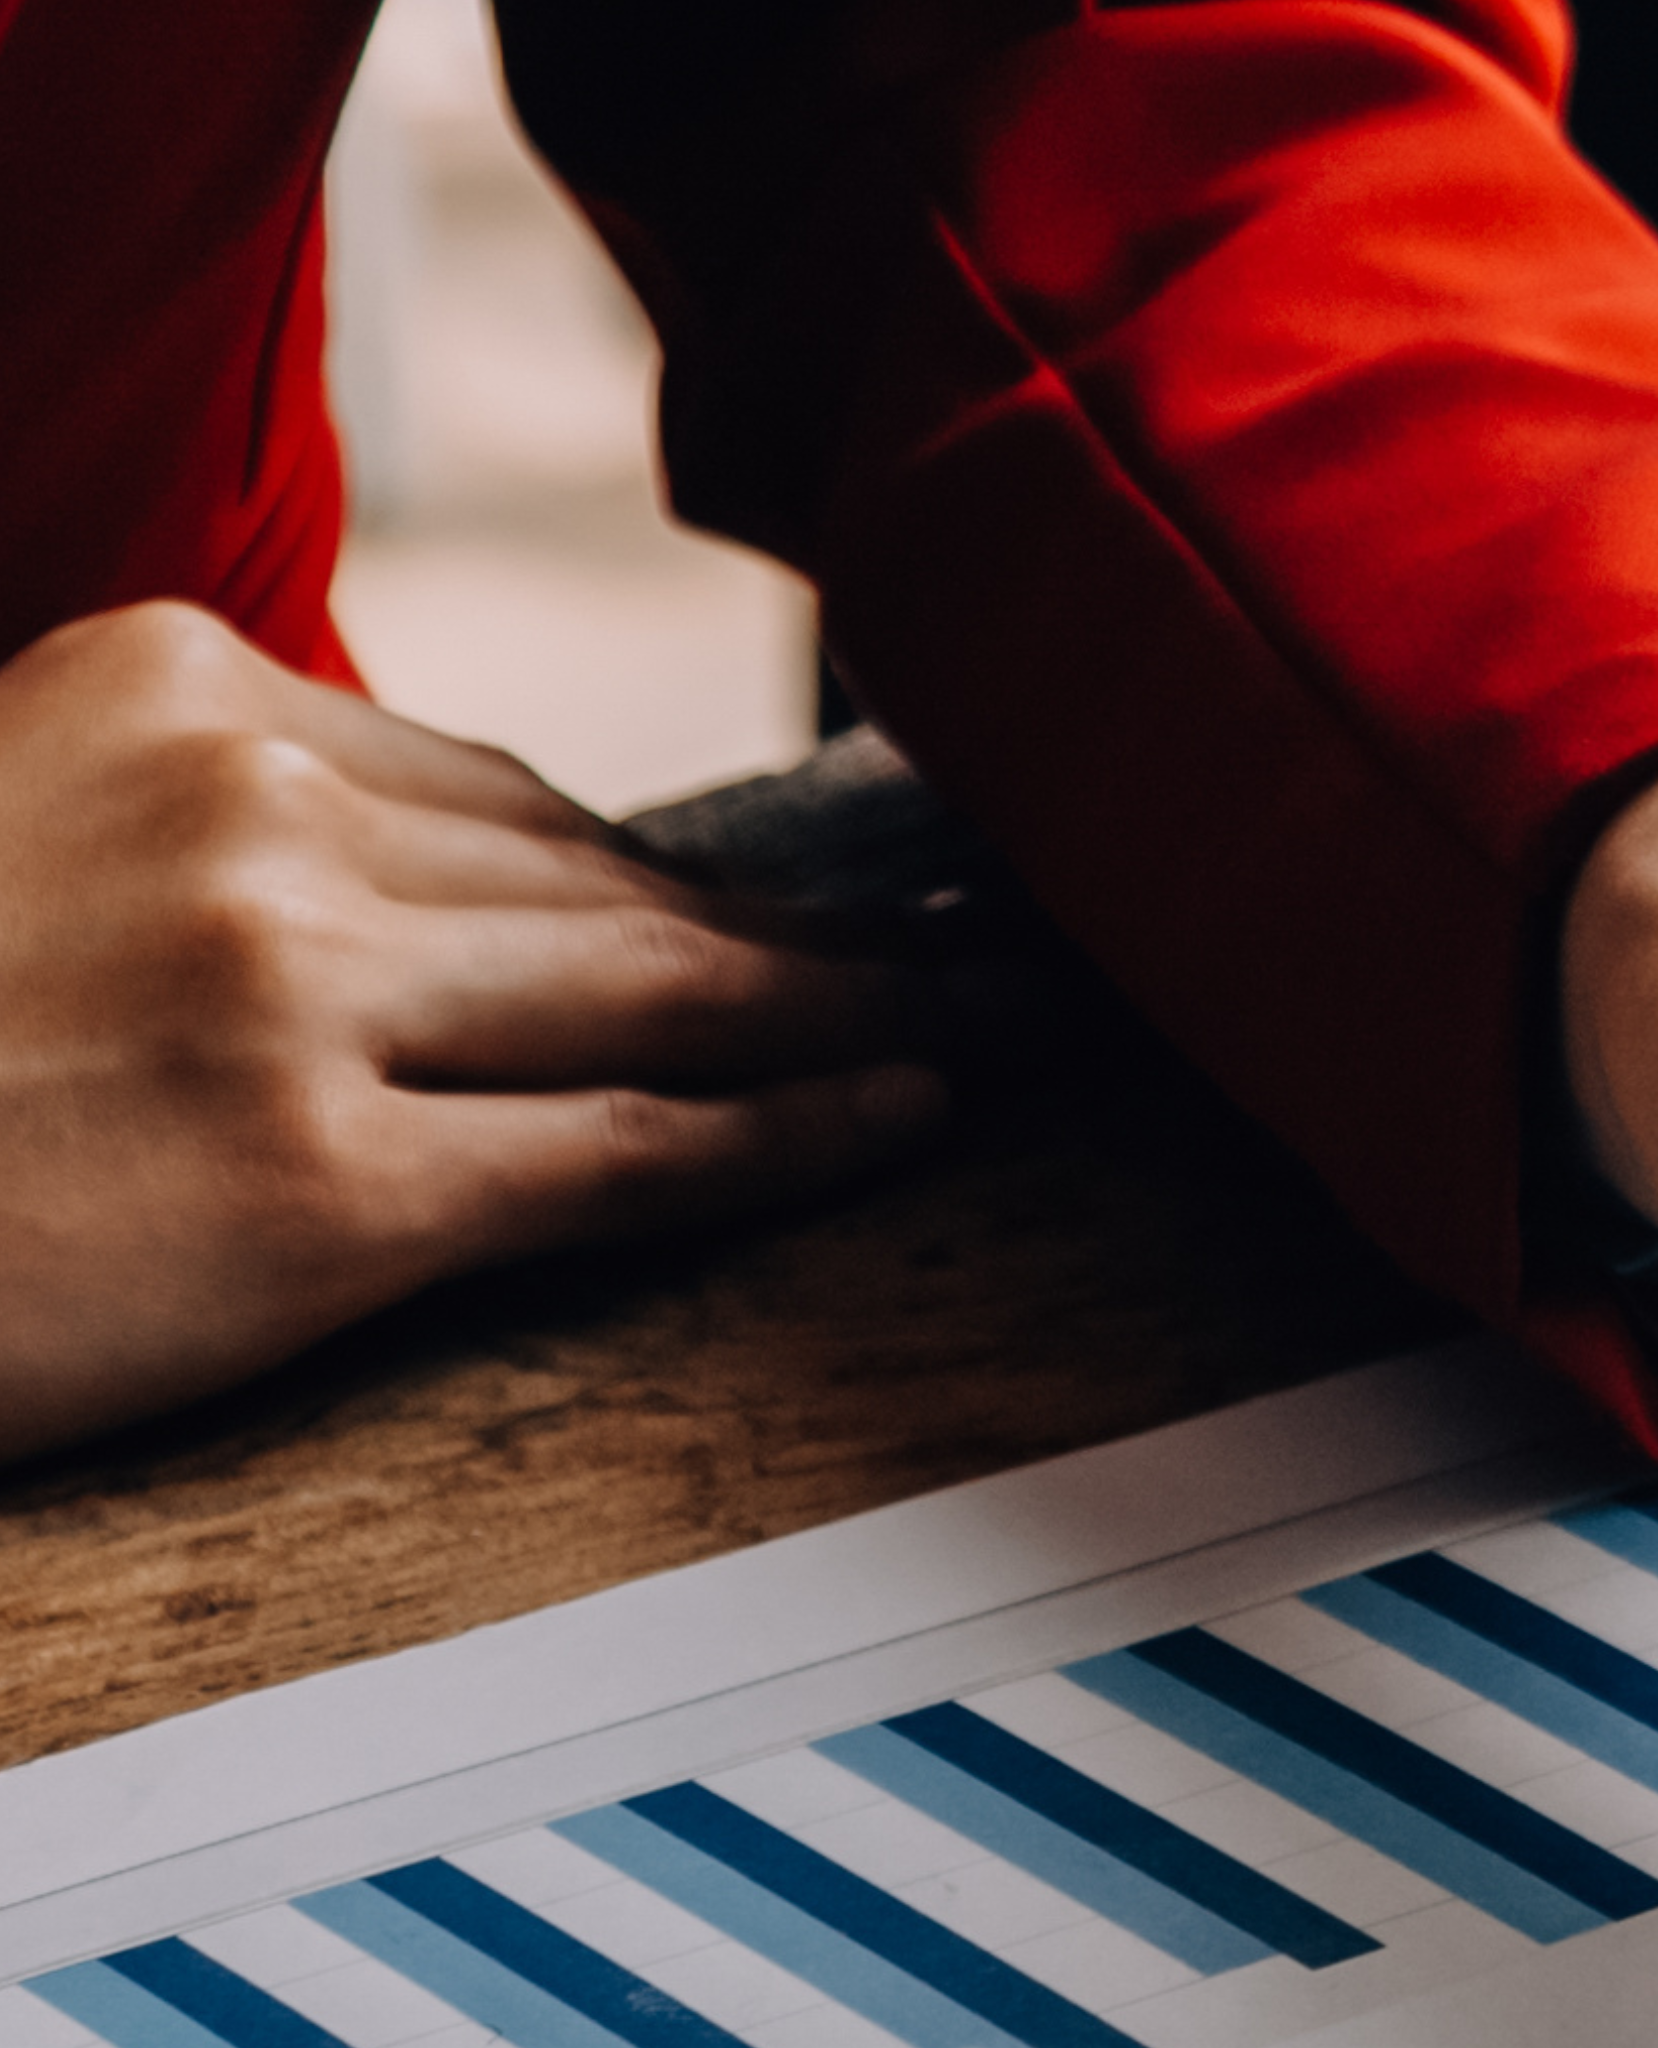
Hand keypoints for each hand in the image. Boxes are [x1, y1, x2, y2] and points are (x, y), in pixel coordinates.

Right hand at [0, 603, 946, 1461]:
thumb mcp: (11, 820)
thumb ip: (193, 827)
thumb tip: (422, 895)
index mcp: (167, 685)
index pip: (486, 795)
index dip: (655, 876)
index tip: (772, 911)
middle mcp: (246, 806)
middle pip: (597, 881)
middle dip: (803, 930)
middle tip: (964, 945)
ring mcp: (288, 988)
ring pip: (658, 991)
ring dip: (860, 1009)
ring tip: (989, 1019)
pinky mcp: (315, 1182)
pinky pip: (623, 1150)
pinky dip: (793, 1134)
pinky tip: (906, 1112)